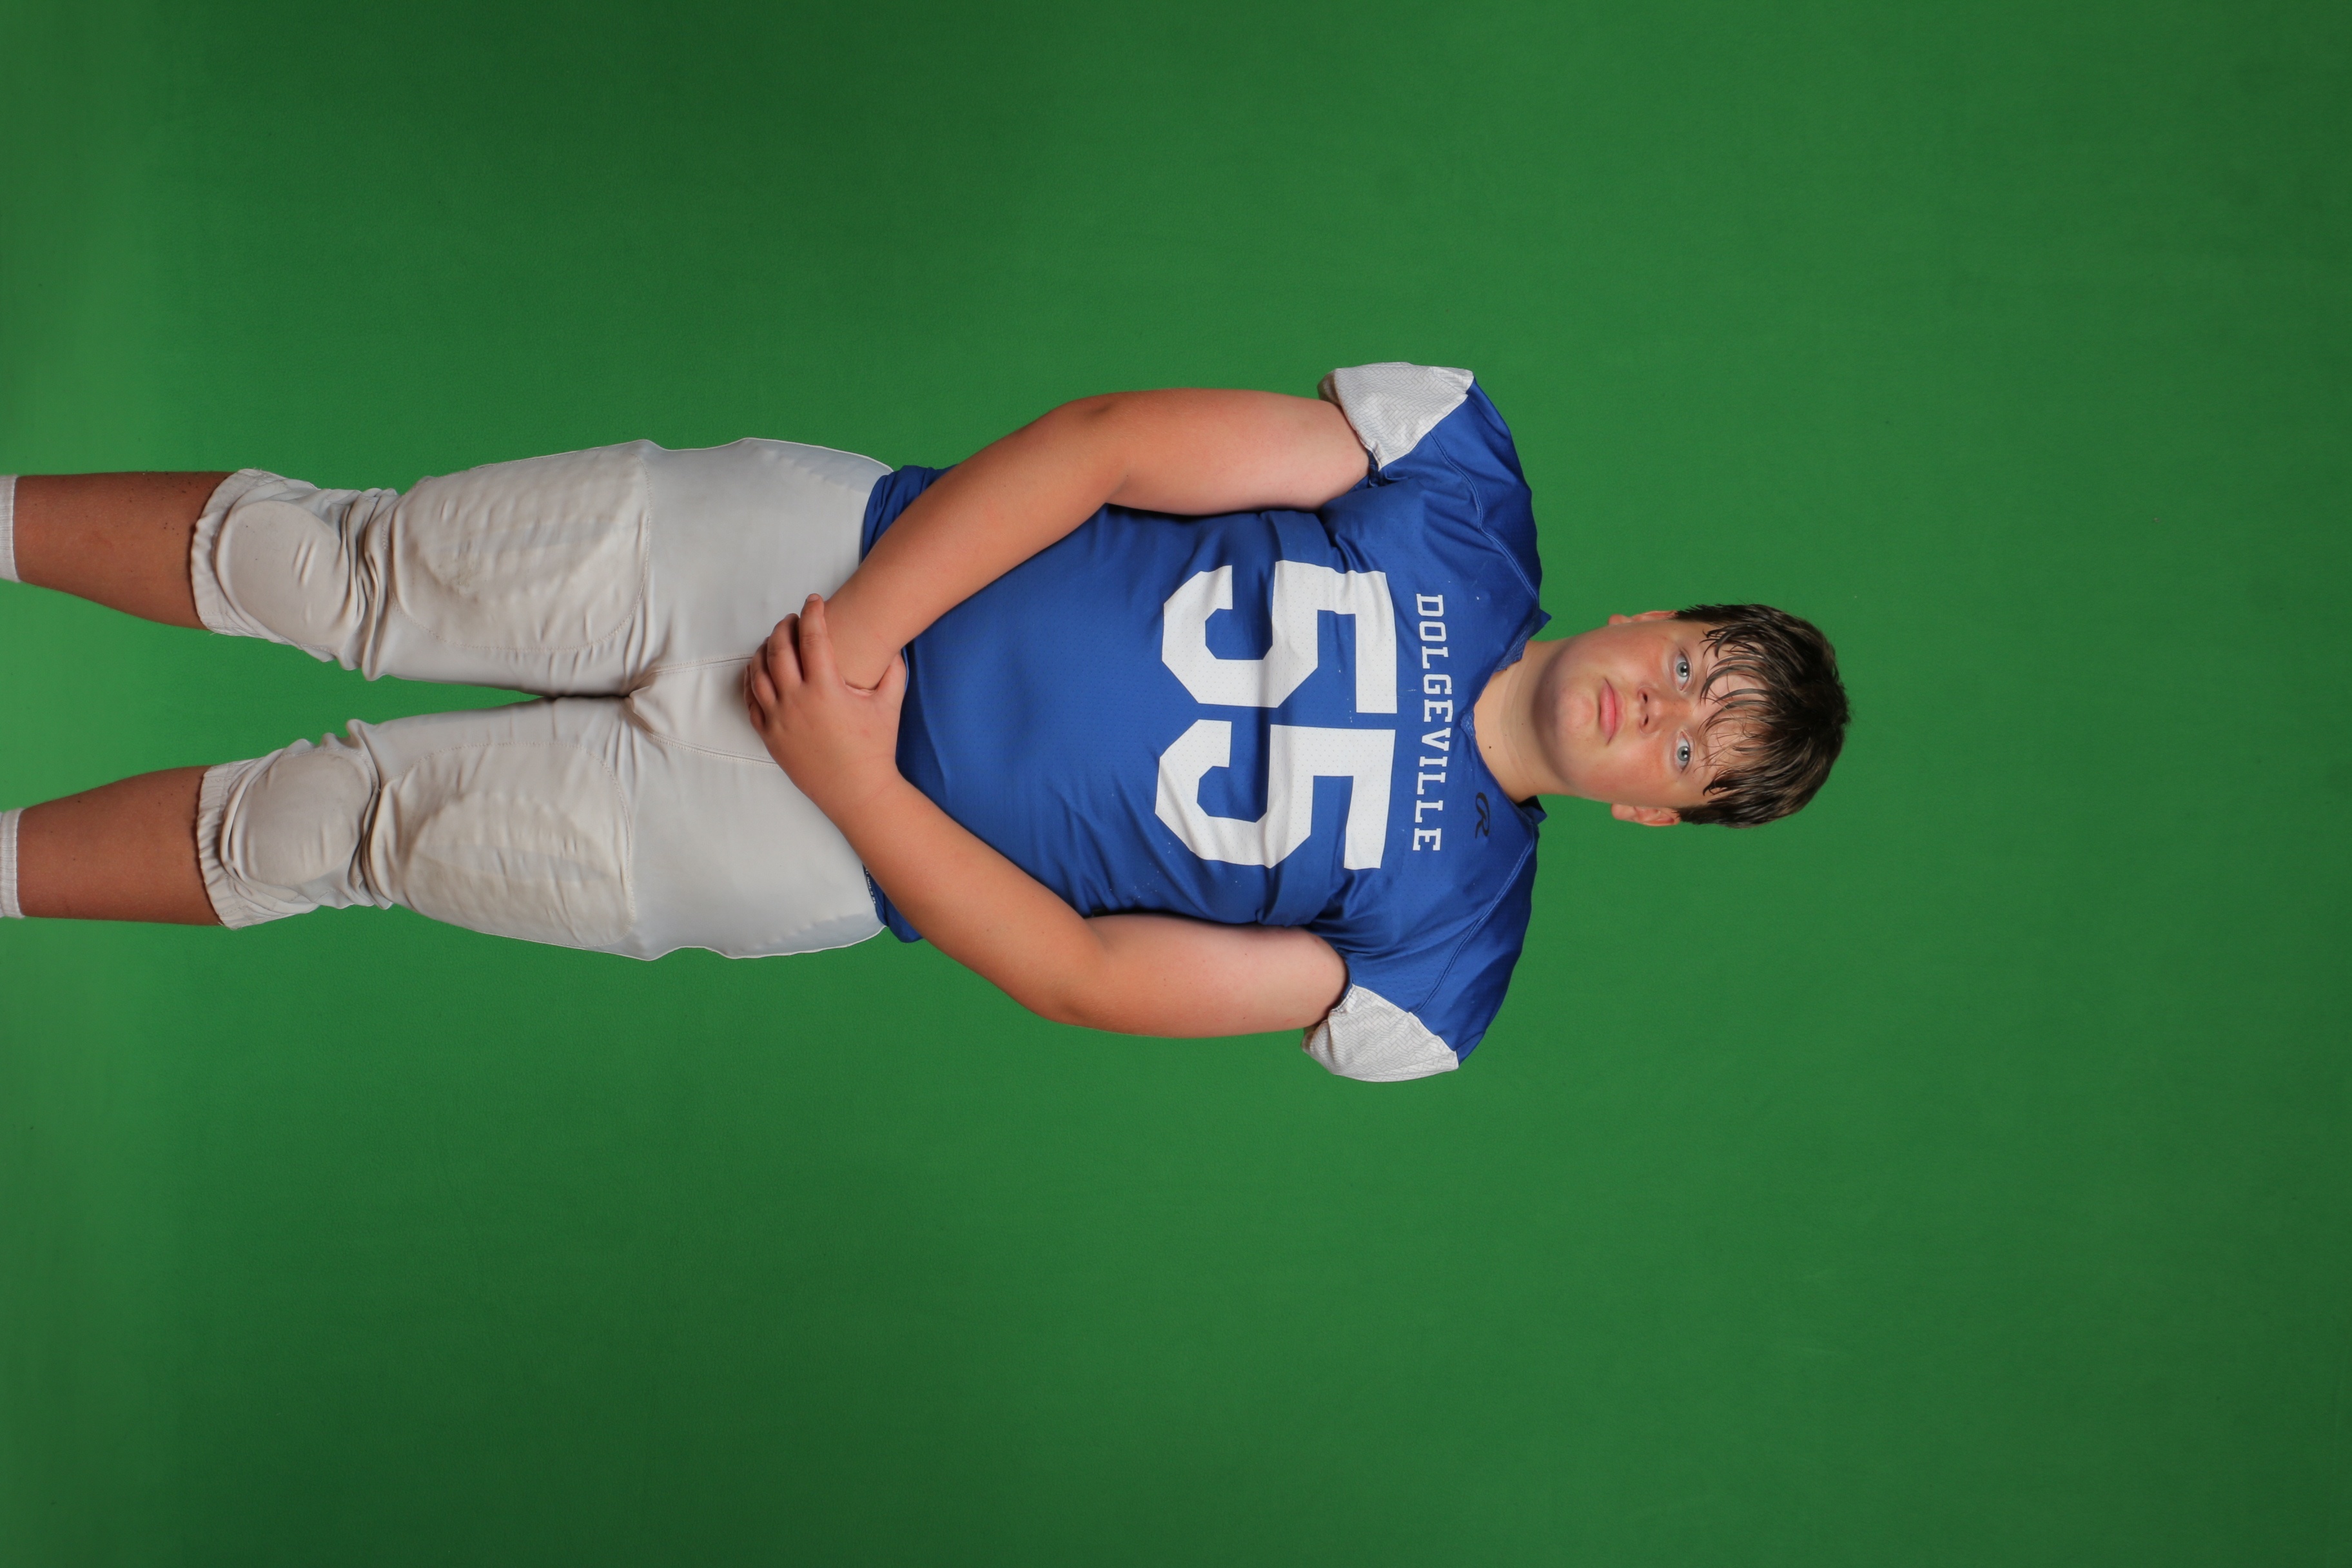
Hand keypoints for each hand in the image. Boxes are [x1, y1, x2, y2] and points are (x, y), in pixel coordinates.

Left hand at [745, 594, 907, 814]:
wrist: (857, 791)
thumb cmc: (875, 749)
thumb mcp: (890, 706)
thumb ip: (893, 671)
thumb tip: (895, 646)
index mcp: (826, 689)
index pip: (813, 637)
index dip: (813, 613)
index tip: (814, 600)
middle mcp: (796, 700)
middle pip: (779, 648)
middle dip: (784, 627)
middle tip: (793, 620)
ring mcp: (778, 719)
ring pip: (758, 672)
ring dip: (764, 650)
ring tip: (774, 642)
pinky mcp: (769, 736)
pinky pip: (750, 700)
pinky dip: (751, 680)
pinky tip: (759, 671)